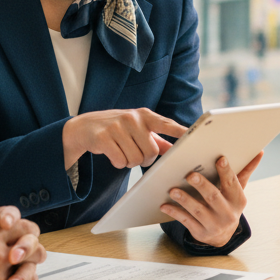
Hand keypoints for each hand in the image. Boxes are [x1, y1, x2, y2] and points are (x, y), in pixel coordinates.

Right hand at [63, 108, 187, 169]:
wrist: (85, 127)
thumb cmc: (117, 129)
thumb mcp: (138, 129)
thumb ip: (158, 139)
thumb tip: (177, 149)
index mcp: (145, 115)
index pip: (167, 124)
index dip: (180, 132)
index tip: (194, 137)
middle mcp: (132, 118)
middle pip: (151, 152)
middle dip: (145, 159)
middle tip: (135, 153)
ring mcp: (117, 126)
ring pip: (135, 159)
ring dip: (130, 162)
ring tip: (122, 151)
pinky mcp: (104, 138)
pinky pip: (120, 161)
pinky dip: (118, 163)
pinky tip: (112, 154)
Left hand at [159, 152, 262, 247]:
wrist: (223, 236)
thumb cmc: (228, 205)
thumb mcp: (237, 191)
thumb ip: (245, 171)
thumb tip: (260, 152)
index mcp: (238, 200)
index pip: (232, 183)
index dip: (226, 172)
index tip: (220, 159)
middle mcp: (227, 214)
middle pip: (214, 197)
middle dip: (202, 186)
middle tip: (190, 175)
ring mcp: (214, 225)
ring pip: (198, 210)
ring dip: (185, 200)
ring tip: (173, 190)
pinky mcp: (200, 233)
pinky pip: (186, 221)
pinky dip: (175, 213)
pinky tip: (164, 205)